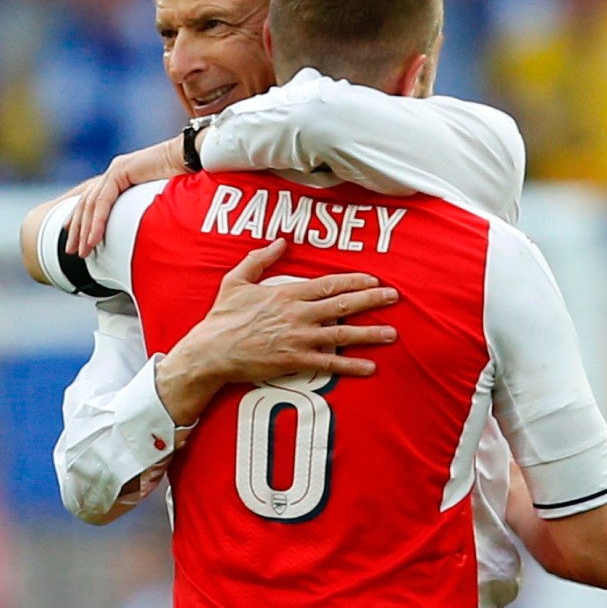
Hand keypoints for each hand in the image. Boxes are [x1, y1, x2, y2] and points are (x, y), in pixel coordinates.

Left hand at [65, 136, 184, 257]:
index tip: (71, 233)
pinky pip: (103, 201)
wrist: (193, 159)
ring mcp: (116, 169)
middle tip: (71, 250)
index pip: (93, 197)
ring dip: (85, 230)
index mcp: (122, 176)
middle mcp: (115, 171)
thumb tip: (146, 234)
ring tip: (82, 250)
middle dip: (77, 228)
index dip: (80, 216)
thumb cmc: (186, 180)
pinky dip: (97, 222)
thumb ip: (145, 210)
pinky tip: (93, 238)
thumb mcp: (159, 201)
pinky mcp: (120, 171)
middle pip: (87, 202)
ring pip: (92, 204)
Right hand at [155, 238, 398, 426]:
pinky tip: (370, 367)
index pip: (329, 284)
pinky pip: (329, 364)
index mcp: (287, 293)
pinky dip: (351, 366)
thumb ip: (261, 259)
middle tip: (394, 298)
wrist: (211, 351)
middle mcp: (298, 314)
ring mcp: (299, 339)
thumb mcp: (237, 279)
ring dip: (369, 333)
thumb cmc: (223, 316)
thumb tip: (280, 241)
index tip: (374, 279)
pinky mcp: (295, 361)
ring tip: (391, 333)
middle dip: (371, 300)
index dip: (354, 281)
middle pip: (342, 305)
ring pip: (342, 334)